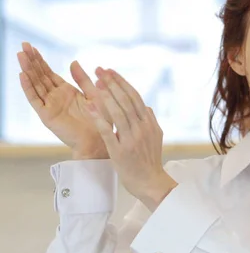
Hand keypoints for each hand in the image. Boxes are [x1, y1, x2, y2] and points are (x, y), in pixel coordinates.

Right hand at [17, 42, 111, 159]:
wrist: (100, 139)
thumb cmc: (101, 119)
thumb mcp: (94, 94)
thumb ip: (83, 79)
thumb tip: (73, 62)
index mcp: (66, 91)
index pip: (49, 73)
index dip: (40, 60)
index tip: (31, 46)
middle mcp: (55, 97)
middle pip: (40, 76)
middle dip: (32, 61)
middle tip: (23, 45)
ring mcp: (50, 106)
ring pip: (36, 84)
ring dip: (28, 70)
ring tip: (20, 55)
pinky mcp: (47, 115)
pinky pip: (35, 99)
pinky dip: (29, 87)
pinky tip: (23, 75)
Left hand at [87, 68, 176, 211]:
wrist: (150, 182)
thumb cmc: (150, 160)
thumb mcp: (156, 137)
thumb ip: (150, 121)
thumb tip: (145, 107)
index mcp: (149, 123)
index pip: (135, 97)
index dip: (122, 82)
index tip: (111, 71)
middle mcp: (141, 128)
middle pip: (126, 100)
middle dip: (112, 83)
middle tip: (100, 70)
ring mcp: (131, 139)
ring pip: (118, 112)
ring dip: (106, 95)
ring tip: (95, 82)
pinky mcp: (120, 151)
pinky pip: (107, 130)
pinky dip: (98, 117)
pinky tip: (89, 106)